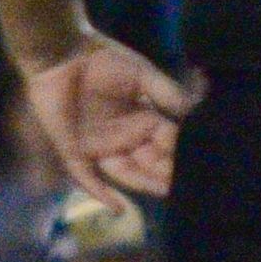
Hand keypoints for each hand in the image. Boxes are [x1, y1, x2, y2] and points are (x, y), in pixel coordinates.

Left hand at [23, 35, 191, 206]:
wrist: (62, 53)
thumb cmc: (103, 60)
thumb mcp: (142, 75)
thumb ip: (167, 94)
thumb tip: (196, 111)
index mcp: (143, 121)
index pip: (167, 143)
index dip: (179, 153)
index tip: (198, 162)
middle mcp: (125, 138)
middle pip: (150, 163)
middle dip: (166, 173)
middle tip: (186, 183)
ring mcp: (100, 147)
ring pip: (126, 173)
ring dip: (145, 184)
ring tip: (165, 192)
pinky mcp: (75, 151)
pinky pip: (88, 177)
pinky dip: (102, 194)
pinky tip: (119, 208)